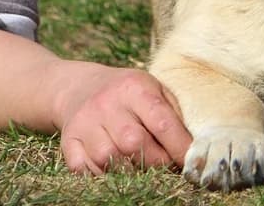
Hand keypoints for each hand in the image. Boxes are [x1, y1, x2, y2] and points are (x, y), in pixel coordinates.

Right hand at [54, 62, 192, 174]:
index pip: (162, 122)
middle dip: (156, 162)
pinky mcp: (69, 140)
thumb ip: (174, 114)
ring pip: (109, 159)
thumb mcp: (154, 89)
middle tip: (164, 164)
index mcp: (135, 87)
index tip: (190, 161)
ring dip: (129, 170)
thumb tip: (194, 148)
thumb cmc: (128, 93)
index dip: (179, 147)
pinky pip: (84, 168)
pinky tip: (113, 167)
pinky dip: (101, 175)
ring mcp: (85, 122)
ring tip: (139, 164)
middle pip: (135, 144)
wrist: (80, 87)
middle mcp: (107, 103)